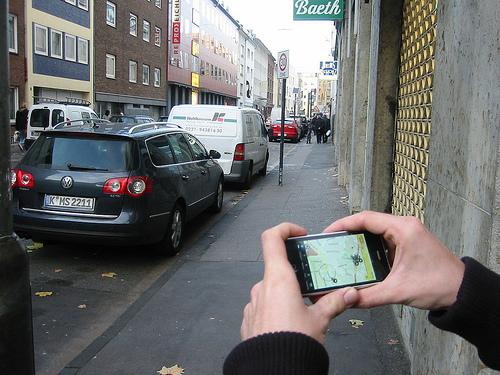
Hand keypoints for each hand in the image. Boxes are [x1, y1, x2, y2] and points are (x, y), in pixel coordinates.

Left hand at [241, 223, 358, 343]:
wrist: (273, 370)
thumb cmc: (293, 343)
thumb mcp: (320, 320)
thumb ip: (335, 303)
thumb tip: (349, 294)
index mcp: (278, 279)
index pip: (272, 237)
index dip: (285, 229)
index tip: (299, 234)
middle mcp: (262, 287)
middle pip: (277, 266)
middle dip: (295, 273)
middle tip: (311, 284)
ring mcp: (253, 303)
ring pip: (271, 288)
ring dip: (286, 293)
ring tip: (304, 308)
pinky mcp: (249, 319)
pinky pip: (263, 305)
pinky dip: (276, 307)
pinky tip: (289, 322)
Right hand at [324, 211, 464, 310]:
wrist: (462, 291)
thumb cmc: (440, 284)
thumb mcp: (398, 291)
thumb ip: (369, 296)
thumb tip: (349, 298)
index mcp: (403, 229)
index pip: (365, 219)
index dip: (343, 224)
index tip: (329, 232)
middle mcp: (405, 227)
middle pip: (367, 222)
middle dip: (347, 232)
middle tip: (331, 242)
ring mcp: (406, 234)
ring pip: (374, 230)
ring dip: (358, 239)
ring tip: (341, 249)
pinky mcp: (407, 243)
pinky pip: (382, 240)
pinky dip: (369, 247)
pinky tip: (360, 258)